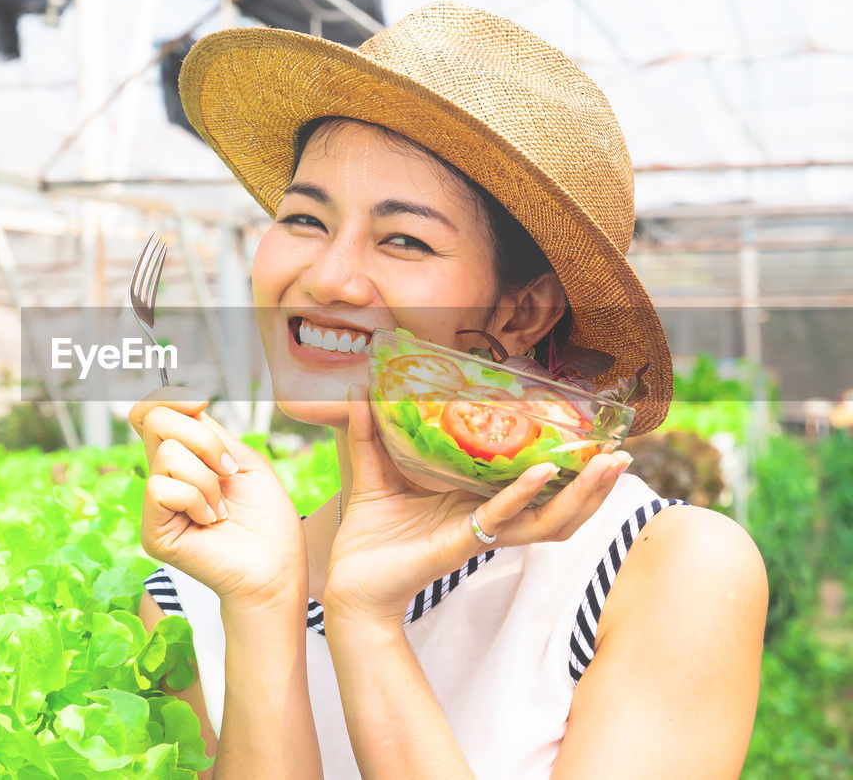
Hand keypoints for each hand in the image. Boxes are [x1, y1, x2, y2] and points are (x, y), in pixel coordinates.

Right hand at [130, 387, 307, 606]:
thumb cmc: (268, 520)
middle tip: (227, 470)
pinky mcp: (153, 532)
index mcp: (185, 458)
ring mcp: (156, 505)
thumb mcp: (243, 461)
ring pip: (167, 455)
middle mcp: (164, 478)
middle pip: (154, 421)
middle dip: (202, 438)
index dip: (167, 397)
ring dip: (208, 480)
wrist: (277, 567)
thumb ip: (209, 432)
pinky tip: (211, 522)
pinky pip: (162, 488)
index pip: (151, 414)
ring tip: (222, 508)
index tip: (199, 402)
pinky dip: (197, 499)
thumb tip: (185, 403)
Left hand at [323, 384, 632, 624]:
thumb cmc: (369, 537)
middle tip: (622, 452)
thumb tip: (361, 387)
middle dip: (595, 484)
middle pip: (558, 506)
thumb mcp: (373, 472)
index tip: (594, 436)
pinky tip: (541, 472)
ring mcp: (479, 534)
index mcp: (476, 503)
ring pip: (546, 518)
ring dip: (581, 492)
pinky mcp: (461, 543)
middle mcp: (487, 520)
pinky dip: (523, 494)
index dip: (567, 466)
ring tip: (608, 462)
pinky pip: (501, 516)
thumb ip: (371, 432)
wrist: (347, 583)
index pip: (535, 485)